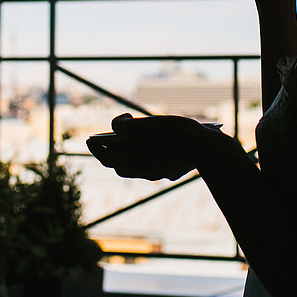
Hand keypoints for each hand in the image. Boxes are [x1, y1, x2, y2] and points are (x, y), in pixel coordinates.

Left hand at [87, 114, 218, 180]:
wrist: (206, 149)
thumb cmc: (175, 134)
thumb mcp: (146, 124)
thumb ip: (125, 126)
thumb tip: (118, 126)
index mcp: (133, 162)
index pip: (107, 158)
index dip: (96, 148)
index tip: (90, 138)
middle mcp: (144, 171)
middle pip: (120, 164)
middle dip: (111, 153)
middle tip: (107, 140)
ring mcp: (159, 172)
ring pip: (137, 166)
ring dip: (129, 154)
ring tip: (129, 140)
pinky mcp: (173, 170)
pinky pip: (155, 164)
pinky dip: (147, 155)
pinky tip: (152, 145)